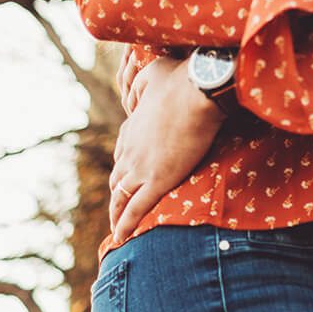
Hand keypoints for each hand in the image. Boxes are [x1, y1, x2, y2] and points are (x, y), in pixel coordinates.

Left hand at [110, 55, 225, 241]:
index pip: (121, 154)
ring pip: (121, 199)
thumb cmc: (179, 77)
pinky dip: (125, 226)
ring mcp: (140, 168)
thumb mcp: (151, 73)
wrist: (195, 91)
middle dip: (118, 195)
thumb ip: (141, 84)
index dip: (123, 168)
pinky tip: (121, 238)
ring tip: (118, 231)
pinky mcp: (157, 181)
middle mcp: (130, 151)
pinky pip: (136, 210)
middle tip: (121, 208)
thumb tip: (137, 93)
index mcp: (132, 130)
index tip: (126, 177)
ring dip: (117, 215)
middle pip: (118, 179)